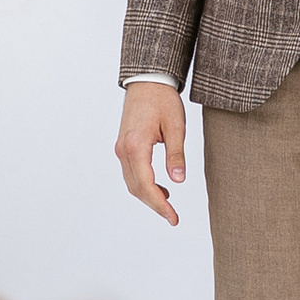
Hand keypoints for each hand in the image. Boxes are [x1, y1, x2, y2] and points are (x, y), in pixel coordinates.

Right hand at [116, 82, 187, 225]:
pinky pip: (131, 173)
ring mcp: (121, 148)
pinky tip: (160, 187)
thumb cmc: (162, 100)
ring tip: (168, 204)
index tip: (173, 218)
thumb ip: (176, 155)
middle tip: (173, 217)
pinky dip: (143, 185)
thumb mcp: (175, 127)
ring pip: (132, 182)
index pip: (146, 185)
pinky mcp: (123, 146)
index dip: (160, 205)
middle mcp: (124, 150)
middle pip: (137, 188)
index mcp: (136, 146)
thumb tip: (178, 180)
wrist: (147, 81)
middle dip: (154, 205)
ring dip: (148, 196)